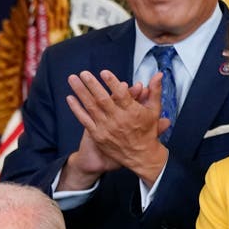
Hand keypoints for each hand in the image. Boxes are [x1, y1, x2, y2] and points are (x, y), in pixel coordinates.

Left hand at [63, 70, 167, 184]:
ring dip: (81, 92)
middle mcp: (118, 120)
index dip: (112, 83)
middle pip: (102, 99)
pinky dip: (76, 109)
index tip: (104, 72)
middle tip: (83, 73)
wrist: (141, 156)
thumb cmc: (148, 131)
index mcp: (132, 112)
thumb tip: (159, 74)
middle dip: (92, 85)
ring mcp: (106, 128)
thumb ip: (155, 91)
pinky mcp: (98, 135)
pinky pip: (85, 120)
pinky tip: (70, 97)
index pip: (121, 95)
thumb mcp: (154, 111)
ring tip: (73, 79)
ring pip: (91, 107)